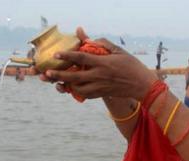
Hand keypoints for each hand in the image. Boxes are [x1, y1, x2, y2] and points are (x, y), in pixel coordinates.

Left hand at [40, 27, 157, 100]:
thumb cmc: (132, 66)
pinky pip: (86, 95)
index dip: (67, 56)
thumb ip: (103, 44)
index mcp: (103, 63)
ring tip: (58, 82)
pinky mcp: (102, 94)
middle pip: (74, 77)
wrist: (142, 85)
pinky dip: (77, 91)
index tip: (56, 55)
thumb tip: (89, 39)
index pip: (81, 59)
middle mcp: (99, 76)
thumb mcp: (119, 51)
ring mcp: (100, 87)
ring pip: (78, 88)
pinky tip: (72, 88)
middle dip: (59, 76)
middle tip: (47, 74)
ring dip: (67, 85)